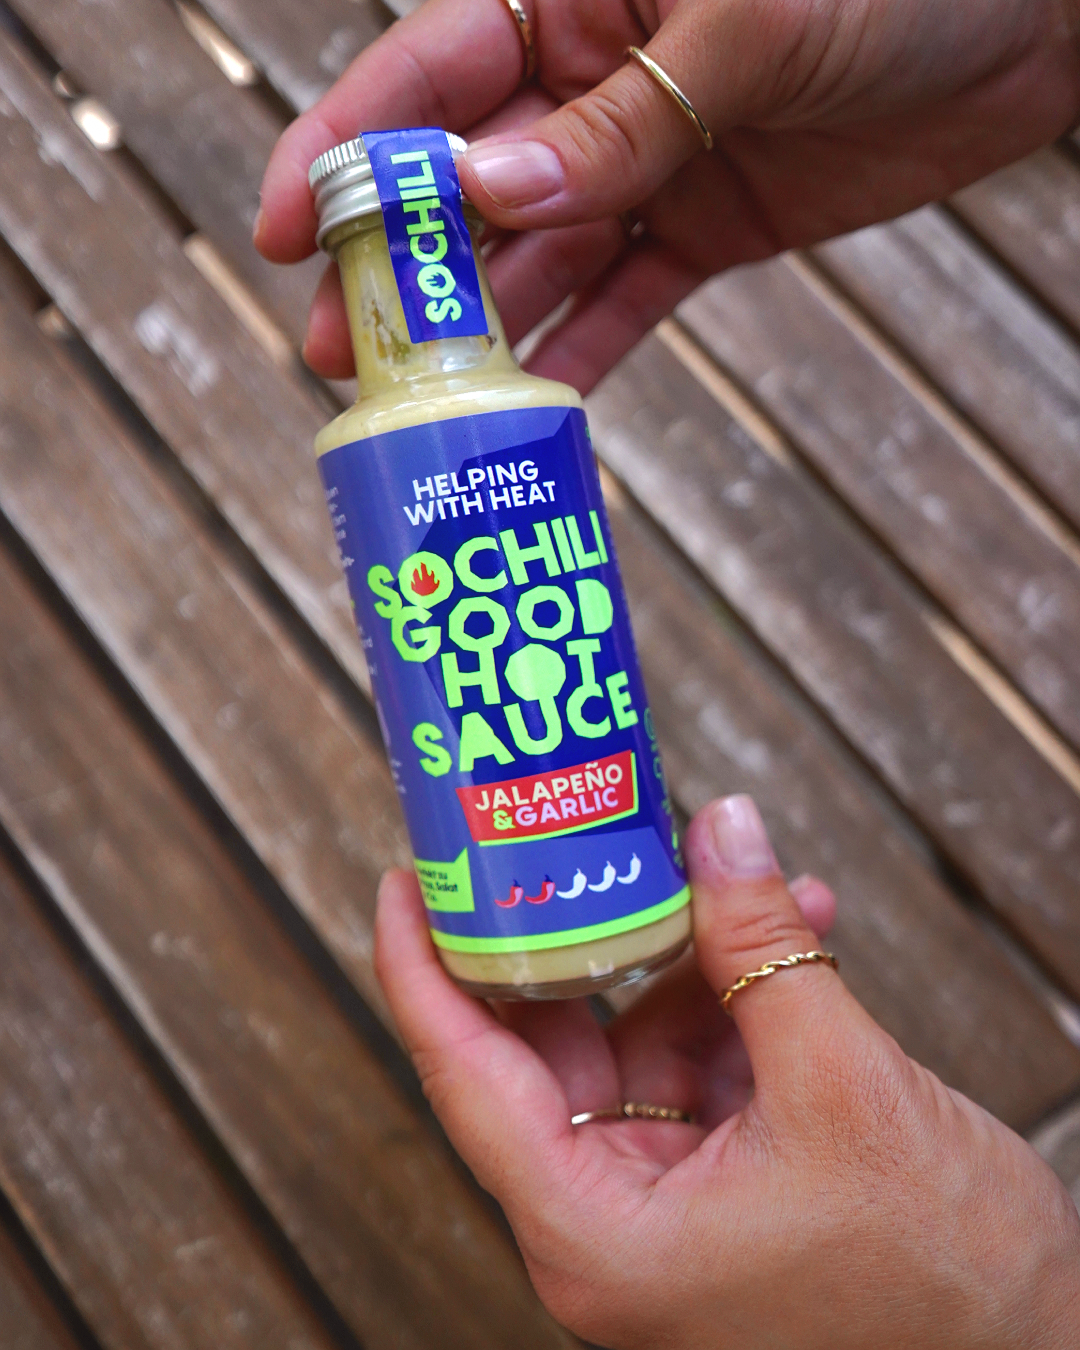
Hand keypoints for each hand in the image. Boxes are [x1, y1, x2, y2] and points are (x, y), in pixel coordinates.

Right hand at [256, 0, 1079, 391]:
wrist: (1038, 26)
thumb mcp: (751, 25)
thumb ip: (621, 119)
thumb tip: (489, 196)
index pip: (435, 71)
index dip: (349, 147)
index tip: (282, 222)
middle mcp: (597, 79)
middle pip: (466, 182)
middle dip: (394, 264)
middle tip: (334, 347)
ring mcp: (649, 161)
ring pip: (535, 254)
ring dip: (470, 326)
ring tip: (404, 395)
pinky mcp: (707, 229)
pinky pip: (625, 301)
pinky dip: (579, 353)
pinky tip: (529, 407)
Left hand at [374, 795, 1079, 1347]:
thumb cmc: (944, 1282)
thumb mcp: (844, 1085)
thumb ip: (762, 949)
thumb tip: (719, 828)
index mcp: (599, 1235)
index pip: (468, 1081)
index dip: (425, 972)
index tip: (407, 882)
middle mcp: (609, 1227)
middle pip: (548, 1052)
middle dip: (578, 937)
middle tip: (567, 843)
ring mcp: (663, 1206)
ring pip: (634, 1045)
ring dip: (689, 958)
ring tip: (742, 884)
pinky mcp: (716, 1184)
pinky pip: (695, 1064)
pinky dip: (733, 1000)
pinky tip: (790, 938)